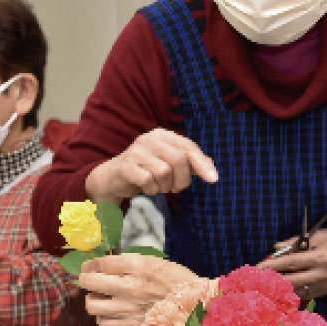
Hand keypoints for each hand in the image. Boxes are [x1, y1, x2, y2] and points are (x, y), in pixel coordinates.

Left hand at [79, 253, 200, 325]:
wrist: (197, 304)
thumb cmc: (179, 281)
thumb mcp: (154, 262)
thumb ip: (129, 264)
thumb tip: (106, 265)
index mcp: (137, 266)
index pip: (100, 263)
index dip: (90, 264)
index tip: (89, 267)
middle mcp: (130, 286)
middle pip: (90, 282)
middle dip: (85, 280)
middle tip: (89, 281)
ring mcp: (129, 308)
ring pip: (92, 305)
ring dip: (93, 300)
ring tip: (101, 298)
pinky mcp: (132, 325)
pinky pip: (104, 323)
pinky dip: (104, 318)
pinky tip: (111, 313)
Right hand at [85, 128, 217, 204]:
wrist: (113, 178)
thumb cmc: (146, 170)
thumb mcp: (169, 163)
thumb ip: (190, 163)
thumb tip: (211, 169)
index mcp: (162, 135)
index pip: (188, 146)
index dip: (202, 163)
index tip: (214, 180)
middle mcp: (149, 139)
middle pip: (179, 159)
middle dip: (182, 180)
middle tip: (175, 188)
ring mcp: (136, 151)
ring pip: (164, 172)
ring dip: (165, 186)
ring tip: (158, 187)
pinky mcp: (125, 166)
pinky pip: (148, 181)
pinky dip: (152, 190)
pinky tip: (147, 188)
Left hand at [258, 221, 326, 299]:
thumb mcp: (317, 235)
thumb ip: (295, 242)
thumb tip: (275, 248)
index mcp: (322, 258)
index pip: (291, 263)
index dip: (273, 265)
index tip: (258, 267)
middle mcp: (324, 274)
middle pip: (292, 281)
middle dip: (273, 280)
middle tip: (259, 278)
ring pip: (298, 290)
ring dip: (282, 286)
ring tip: (268, 281)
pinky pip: (306, 293)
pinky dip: (294, 290)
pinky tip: (284, 285)